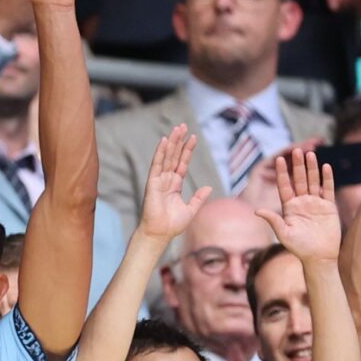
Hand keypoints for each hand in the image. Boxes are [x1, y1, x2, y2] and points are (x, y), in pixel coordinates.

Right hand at [137, 125, 212, 240]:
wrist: (160, 234)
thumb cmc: (172, 225)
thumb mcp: (191, 210)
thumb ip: (199, 198)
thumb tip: (208, 187)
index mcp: (175, 185)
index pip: (182, 163)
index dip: (187, 150)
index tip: (193, 138)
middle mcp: (167, 180)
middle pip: (174, 156)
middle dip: (179, 141)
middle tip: (183, 126)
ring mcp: (159, 180)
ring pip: (166, 157)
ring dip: (172, 142)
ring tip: (177, 128)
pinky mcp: (153, 183)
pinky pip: (157, 164)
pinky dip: (160, 152)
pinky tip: (164, 141)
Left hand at [259, 149, 341, 261]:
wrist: (319, 256)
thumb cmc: (299, 247)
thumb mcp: (283, 233)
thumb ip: (273, 219)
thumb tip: (256, 210)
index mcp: (289, 207)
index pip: (284, 186)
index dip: (281, 173)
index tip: (278, 159)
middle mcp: (301, 202)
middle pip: (298, 180)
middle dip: (297, 165)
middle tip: (296, 150)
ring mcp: (315, 203)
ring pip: (312, 182)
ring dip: (311, 168)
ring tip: (310, 154)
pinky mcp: (328, 207)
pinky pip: (327, 190)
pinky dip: (326, 179)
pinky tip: (325, 166)